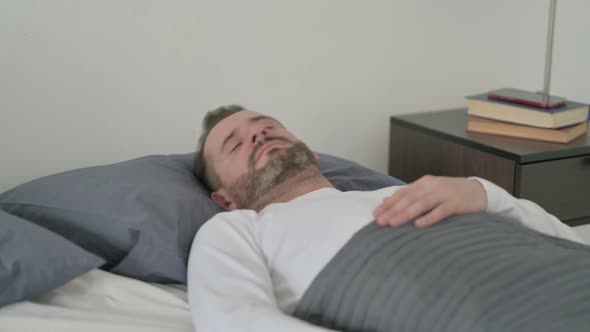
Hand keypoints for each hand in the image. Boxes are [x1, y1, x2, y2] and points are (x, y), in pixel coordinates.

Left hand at [373, 175, 487, 227]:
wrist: (480, 192)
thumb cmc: (451, 194)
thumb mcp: (430, 191)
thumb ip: (411, 196)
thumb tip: (387, 201)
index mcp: (423, 183)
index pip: (401, 193)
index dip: (387, 204)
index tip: (374, 214)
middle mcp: (432, 186)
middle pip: (408, 199)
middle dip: (392, 210)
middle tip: (379, 221)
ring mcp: (444, 194)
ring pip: (421, 204)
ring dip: (405, 214)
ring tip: (392, 223)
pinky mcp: (456, 203)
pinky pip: (441, 211)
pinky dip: (429, 218)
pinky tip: (419, 225)